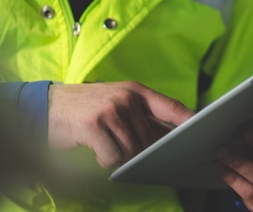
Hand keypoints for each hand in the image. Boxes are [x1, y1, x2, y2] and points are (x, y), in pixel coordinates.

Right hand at [48, 81, 193, 168]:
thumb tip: (169, 138)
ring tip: (103, 144)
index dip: (188, 120)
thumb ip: (141, 118)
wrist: (48, 105)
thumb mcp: (116, 103)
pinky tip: (93, 148)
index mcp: (135, 90)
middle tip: (117, 146)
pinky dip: (103, 161)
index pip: (170, 106)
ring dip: (118, 156)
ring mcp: (111, 110)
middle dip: (138, 151)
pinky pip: (112, 158)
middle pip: (149, 140)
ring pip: (131, 151)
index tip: (204, 131)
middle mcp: (126, 97)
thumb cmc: (86, 108)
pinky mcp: (94, 124)